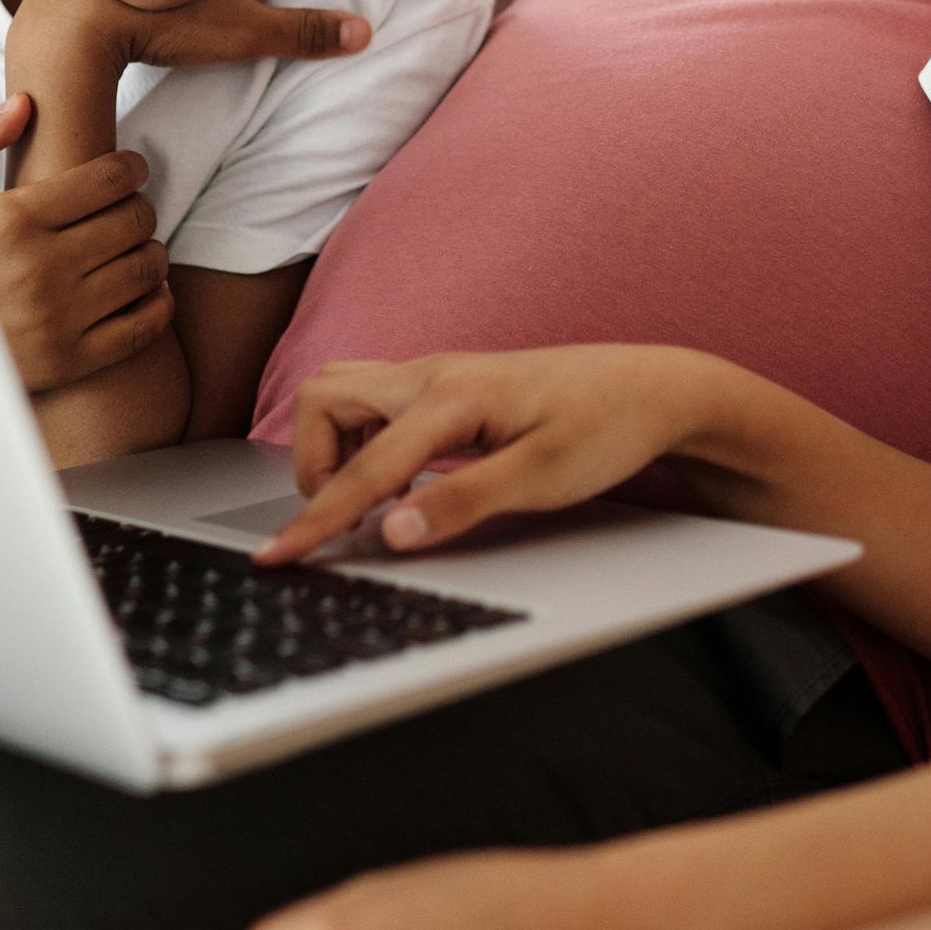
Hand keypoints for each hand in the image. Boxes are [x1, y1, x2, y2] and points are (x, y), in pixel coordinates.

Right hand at [0, 100, 171, 392]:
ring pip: (147, 268)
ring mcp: (60, 319)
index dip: (130, 168)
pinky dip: (158, 301)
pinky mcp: (72, 362)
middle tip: (131, 207)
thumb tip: (23, 105)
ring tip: (134, 245)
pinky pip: (145, 325)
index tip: (131, 169)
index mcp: (11, 221)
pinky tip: (144, 289)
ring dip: (151, 249)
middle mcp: (41, 269)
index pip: (108, 179)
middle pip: (135, 220)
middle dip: (140, 206)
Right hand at [254, 346, 721, 565]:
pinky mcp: (450, 386)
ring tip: (380, 500)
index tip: (276, 556)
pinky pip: (378, 403)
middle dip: (314, 462)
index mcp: (451, 396)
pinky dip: (367, 442)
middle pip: (324, 397)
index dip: (314, 520)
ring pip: (346, 393)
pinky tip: (408, 480)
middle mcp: (435, 373)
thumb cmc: (608, 426)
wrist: (655, 388)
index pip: (362, 468)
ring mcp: (440, 374)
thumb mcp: (542, 478)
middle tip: (350, 516)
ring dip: (338, 447)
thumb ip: (462, 504)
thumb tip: (392, 534)